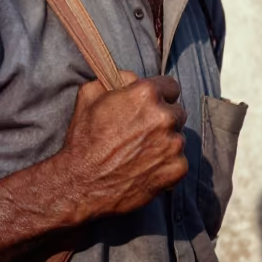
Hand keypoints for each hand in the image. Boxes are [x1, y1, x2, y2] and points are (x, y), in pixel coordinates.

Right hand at [52, 72, 187, 221]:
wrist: (82, 183)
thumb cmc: (84, 139)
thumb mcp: (90, 94)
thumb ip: (117, 78)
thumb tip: (133, 79)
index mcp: (146, 94)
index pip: (171, 86)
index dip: (160, 95)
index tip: (153, 105)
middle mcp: (164, 116)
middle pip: (177, 112)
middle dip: (163, 119)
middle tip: (142, 132)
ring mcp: (174, 144)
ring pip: (178, 137)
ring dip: (165, 142)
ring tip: (140, 153)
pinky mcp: (177, 169)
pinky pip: (179, 161)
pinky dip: (166, 165)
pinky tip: (146, 168)